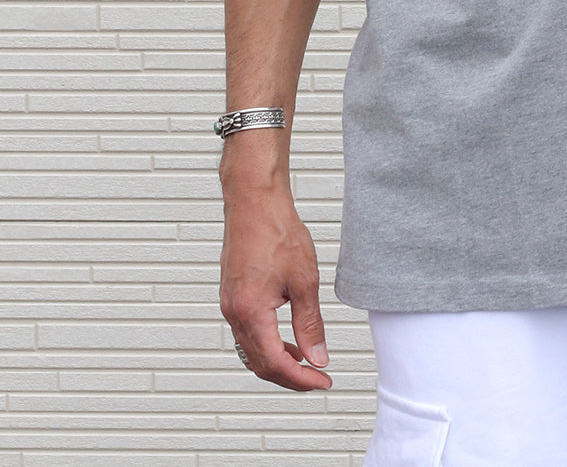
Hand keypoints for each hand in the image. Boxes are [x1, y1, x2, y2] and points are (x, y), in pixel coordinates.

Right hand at [219, 179, 332, 389]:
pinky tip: (286, 338)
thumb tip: (317, 357)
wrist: (255, 200)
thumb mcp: (304, 280)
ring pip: (251, 349)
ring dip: (277, 361)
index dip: (300, 379)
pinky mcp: (231, 294)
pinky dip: (267, 343)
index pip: (274, 363)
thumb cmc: (276, 230)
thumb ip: (310, 323)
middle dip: (289, 376)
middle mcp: (234, 312)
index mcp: (250, 312)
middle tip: (317, 377)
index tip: (322, 382)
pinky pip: (247, 332)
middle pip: (259, 363)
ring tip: (306, 361)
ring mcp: (229, 304)